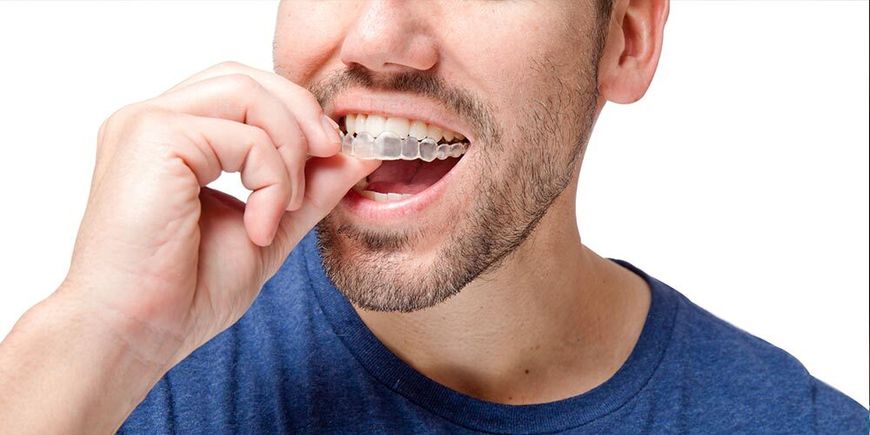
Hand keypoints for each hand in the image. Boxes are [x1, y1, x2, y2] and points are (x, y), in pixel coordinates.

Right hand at [61, 61, 377, 366]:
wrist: (132, 334)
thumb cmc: (183, 292)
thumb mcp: (268, 229)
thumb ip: (308, 189)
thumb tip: (357, 155)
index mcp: (172, 138)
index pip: (244, 91)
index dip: (296, 113)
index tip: (334, 155)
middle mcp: (154, 120)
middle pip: (247, 77)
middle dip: (302, 114)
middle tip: (333, 156)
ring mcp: (148, 123)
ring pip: (248, 92)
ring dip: (290, 146)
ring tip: (287, 207)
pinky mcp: (154, 137)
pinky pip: (244, 135)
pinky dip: (272, 179)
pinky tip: (261, 226)